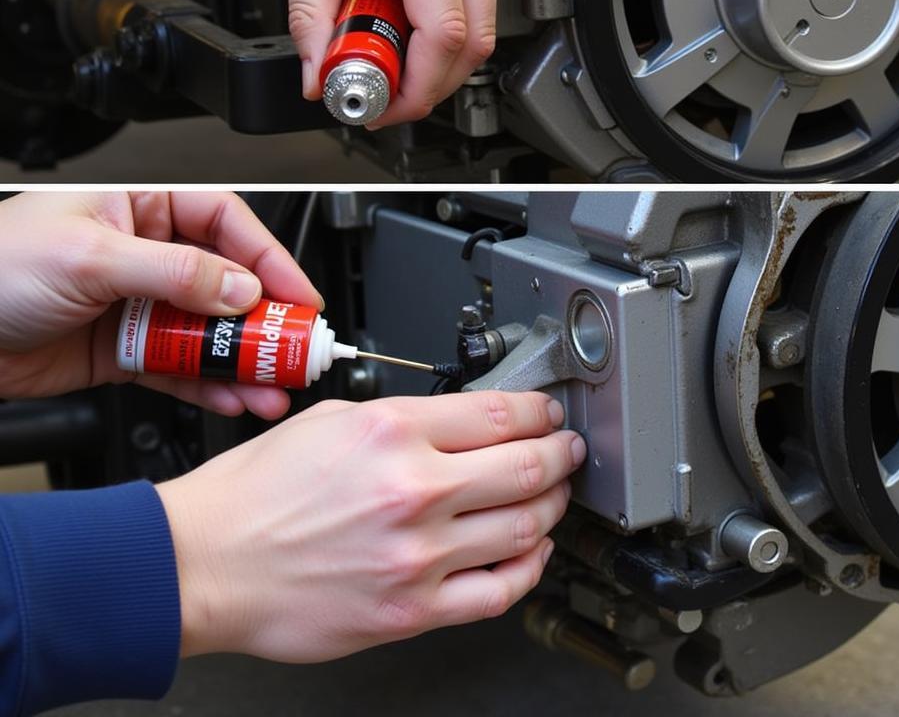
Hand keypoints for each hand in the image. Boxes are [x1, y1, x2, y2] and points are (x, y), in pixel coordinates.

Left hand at [0, 192, 320, 419]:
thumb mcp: (93, 259)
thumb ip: (176, 272)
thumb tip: (241, 289)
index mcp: (141, 205)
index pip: (226, 223)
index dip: (269, 258)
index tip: (298, 295)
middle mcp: (146, 249)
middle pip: (227, 281)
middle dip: (265, 317)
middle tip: (296, 347)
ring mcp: (138, 301)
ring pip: (209, 329)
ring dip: (243, 359)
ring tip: (273, 384)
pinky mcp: (125, 347)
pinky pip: (180, 364)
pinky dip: (208, 383)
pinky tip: (233, 396)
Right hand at [157, 392, 585, 660]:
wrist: (207, 561)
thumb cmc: (258, 491)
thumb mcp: (332, 420)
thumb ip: (405, 418)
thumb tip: (463, 421)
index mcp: (393, 432)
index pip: (501, 414)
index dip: (541, 412)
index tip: (549, 414)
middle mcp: (413, 489)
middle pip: (526, 467)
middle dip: (561, 455)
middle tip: (568, 450)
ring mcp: (418, 554)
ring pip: (524, 526)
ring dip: (552, 507)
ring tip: (554, 496)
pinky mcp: (413, 609)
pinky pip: (498, 590)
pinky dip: (529, 568)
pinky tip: (531, 552)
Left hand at [275, 0, 498, 126]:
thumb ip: (312, 20)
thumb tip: (321, 74)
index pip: (443, 37)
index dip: (415, 87)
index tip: (380, 104)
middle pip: (475, 43)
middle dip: (429, 82)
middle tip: (383, 91)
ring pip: (482, 27)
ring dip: (436, 57)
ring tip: (386, 51)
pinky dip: (442, 27)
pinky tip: (405, 23)